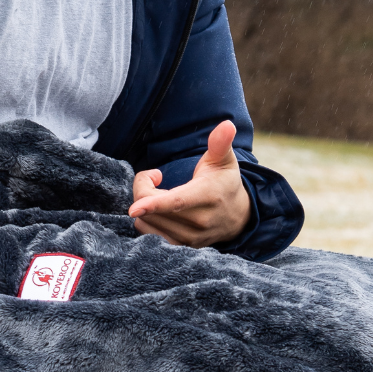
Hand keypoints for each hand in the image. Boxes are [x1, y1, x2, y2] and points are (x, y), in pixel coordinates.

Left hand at [128, 120, 251, 247]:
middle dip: (144, 188)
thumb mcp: (224, 160)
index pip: (178, 202)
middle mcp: (200, 222)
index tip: (135, 206)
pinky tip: (156, 208)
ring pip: (148, 222)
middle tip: (155, 176)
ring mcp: (190, 238)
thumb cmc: (225, 182)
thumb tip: (226, 125)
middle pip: (155, 209)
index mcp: (208, 196)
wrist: (237, 217)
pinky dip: (146, 218)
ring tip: (158, 191)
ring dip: (144, 204)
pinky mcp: (181, 247)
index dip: (155, 203)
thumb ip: (220, 143)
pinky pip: (149, 234)